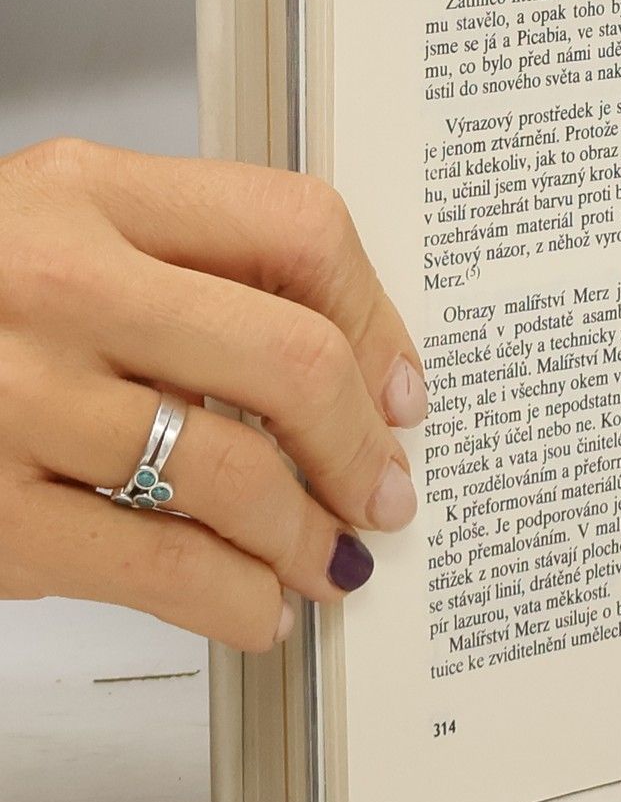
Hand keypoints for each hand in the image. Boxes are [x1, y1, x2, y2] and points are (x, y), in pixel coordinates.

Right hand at [0, 141, 425, 650]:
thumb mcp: (51, 233)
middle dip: (363, 449)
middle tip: (385, 495)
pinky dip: (234, 601)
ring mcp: (14, 399)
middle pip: (293, 360)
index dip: (377, 322)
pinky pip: (160, 565)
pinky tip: (253, 610)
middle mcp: (55, 280)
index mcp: (85, 191)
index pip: (298, 228)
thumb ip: (181, 268)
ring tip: (326, 562)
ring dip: (309, 539)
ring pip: (239, 476)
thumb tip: (347, 371)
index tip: (401, 389)